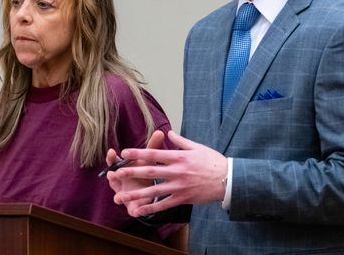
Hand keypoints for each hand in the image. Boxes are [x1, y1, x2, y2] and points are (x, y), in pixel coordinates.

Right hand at [106, 130, 165, 213]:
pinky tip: (136, 213)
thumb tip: (160, 131)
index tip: (111, 151)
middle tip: (112, 174)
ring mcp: (124, 194)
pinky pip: (132, 210)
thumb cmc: (146, 171)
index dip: (112, 157)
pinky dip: (133, 211)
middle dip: (113, 176)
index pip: (114, 161)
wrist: (148, 190)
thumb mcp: (149, 159)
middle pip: (113, 178)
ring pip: (119, 196)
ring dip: (118, 196)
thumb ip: (154, 147)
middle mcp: (120, 181)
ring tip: (117, 198)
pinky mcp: (132, 206)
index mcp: (124, 168)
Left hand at [113, 131, 227, 216]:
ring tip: (121, 197)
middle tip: (115, 173)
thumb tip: (168, 132)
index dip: (138, 153)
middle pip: (150, 171)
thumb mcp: (197, 147)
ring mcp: (179, 186)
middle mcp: (177, 171)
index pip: (154, 154)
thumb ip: (180, 141)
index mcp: (179, 157)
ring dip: (136, 194)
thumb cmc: (213, 161)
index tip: (124, 153)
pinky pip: (164, 204)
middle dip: (131, 172)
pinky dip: (151, 207)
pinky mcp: (183, 198)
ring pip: (154, 190)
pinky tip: (139, 210)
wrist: (228, 179)